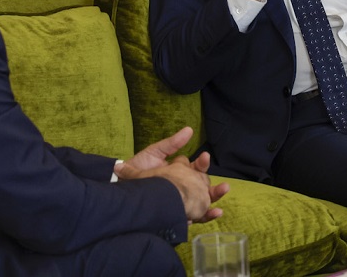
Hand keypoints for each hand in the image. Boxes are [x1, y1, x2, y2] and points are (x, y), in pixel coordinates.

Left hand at [115, 132, 229, 222]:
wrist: (123, 184)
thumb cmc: (138, 168)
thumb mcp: (156, 152)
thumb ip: (173, 143)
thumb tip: (190, 129)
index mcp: (179, 172)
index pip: (196, 168)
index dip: (202, 163)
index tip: (205, 157)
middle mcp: (183, 187)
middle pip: (203, 186)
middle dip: (213, 185)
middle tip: (223, 184)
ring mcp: (181, 201)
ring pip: (203, 202)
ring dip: (215, 198)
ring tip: (224, 194)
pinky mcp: (178, 214)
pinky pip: (196, 217)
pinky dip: (207, 216)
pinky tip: (215, 212)